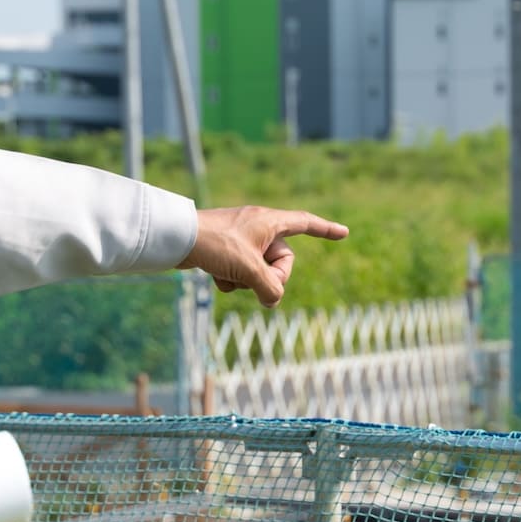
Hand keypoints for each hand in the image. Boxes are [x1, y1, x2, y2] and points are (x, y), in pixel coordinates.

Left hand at [177, 206, 348, 306]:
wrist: (176, 238)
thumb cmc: (215, 244)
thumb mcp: (249, 269)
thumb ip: (270, 288)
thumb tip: (273, 299)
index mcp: (269, 221)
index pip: (306, 223)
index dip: (326, 230)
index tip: (344, 233)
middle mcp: (258, 227)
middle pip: (282, 260)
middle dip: (269, 276)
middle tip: (252, 279)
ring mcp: (241, 239)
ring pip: (259, 270)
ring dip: (246, 280)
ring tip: (227, 274)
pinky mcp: (226, 250)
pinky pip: (240, 272)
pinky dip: (230, 279)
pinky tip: (215, 275)